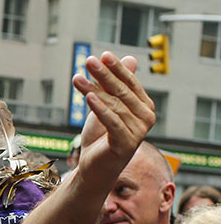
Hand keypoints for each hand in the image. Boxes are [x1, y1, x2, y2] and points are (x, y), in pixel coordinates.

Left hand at [73, 51, 155, 174]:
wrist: (94, 168)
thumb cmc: (101, 137)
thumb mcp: (105, 107)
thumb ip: (114, 85)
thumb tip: (128, 57)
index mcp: (144, 107)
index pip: (130, 83)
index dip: (116, 69)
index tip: (102, 55)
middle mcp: (146, 118)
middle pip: (121, 92)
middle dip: (104, 75)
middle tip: (88, 60)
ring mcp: (138, 132)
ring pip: (113, 106)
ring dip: (93, 90)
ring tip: (77, 78)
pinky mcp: (126, 144)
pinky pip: (112, 122)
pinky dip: (100, 109)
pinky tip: (89, 97)